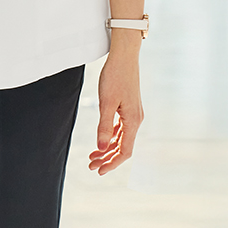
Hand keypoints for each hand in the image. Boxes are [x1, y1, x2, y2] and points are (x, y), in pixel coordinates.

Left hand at [88, 50, 142, 175]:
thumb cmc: (115, 76)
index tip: (99, 171)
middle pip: (123, 146)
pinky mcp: (129, 106)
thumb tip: (101, 147)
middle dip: (107, 158)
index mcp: (133, 121)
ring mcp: (133, 113)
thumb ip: (104, 126)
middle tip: (91, 165)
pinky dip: (111, 136)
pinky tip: (103, 139)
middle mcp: (136, 119)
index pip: (125, 151)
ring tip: (93, 155)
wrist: (124, 56)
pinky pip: (121, 127)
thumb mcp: (106, 102)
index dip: (112, 163)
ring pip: (121, 137)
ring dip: (108, 147)